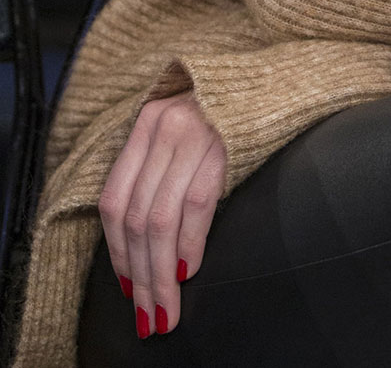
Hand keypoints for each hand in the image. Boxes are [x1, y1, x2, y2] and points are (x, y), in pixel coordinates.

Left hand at [99, 91, 225, 338]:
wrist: (272, 79)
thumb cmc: (225, 113)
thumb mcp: (180, 135)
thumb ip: (159, 174)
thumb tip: (144, 249)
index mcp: (145, 126)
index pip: (115, 201)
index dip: (116, 251)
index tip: (127, 288)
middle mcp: (162, 127)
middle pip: (138, 217)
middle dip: (140, 275)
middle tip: (149, 315)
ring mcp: (191, 134)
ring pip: (161, 219)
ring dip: (161, 273)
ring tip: (166, 306)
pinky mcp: (222, 143)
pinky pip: (197, 204)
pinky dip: (189, 243)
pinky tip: (189, 270)